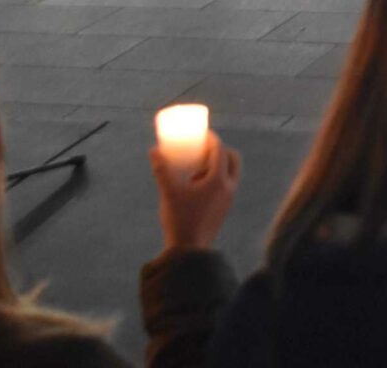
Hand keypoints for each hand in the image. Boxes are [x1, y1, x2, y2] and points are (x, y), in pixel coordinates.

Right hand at [150, 132, 240, 253]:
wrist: (190, 251)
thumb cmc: (180, 219)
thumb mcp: (169, 192)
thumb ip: (161, 170)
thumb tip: (153, 150)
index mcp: (218, 180)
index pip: (220, 150)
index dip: (211, 139)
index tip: (201, 134)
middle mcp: (229, 187)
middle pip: (232, 159)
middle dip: (220, 150)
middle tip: (202, 150)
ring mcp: (229, 198)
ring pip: (230, 173)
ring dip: (218, 165)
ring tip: (195, 169)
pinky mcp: (224, 208)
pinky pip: (226, 185)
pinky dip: (216, 178)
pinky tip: (196, 186)